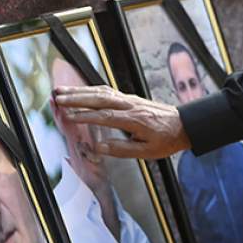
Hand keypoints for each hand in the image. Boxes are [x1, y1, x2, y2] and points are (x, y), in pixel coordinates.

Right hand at [51, 85, 189, 159]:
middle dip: (77, 98)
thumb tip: (99, 148)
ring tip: (62, 91)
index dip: (86, 116)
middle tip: (58, 98)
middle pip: (100, 98)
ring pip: (102, 92)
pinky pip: (108, 91)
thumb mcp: (147, 152)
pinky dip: (92, 90)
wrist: (185, 125)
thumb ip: (122, 150)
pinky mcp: (131, 98)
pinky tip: (80, 91)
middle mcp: (131, 105)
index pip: (106, 116)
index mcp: (135, 119)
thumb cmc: (167, 140)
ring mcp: (131, 99)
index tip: (69, 116)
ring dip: (81, 91)